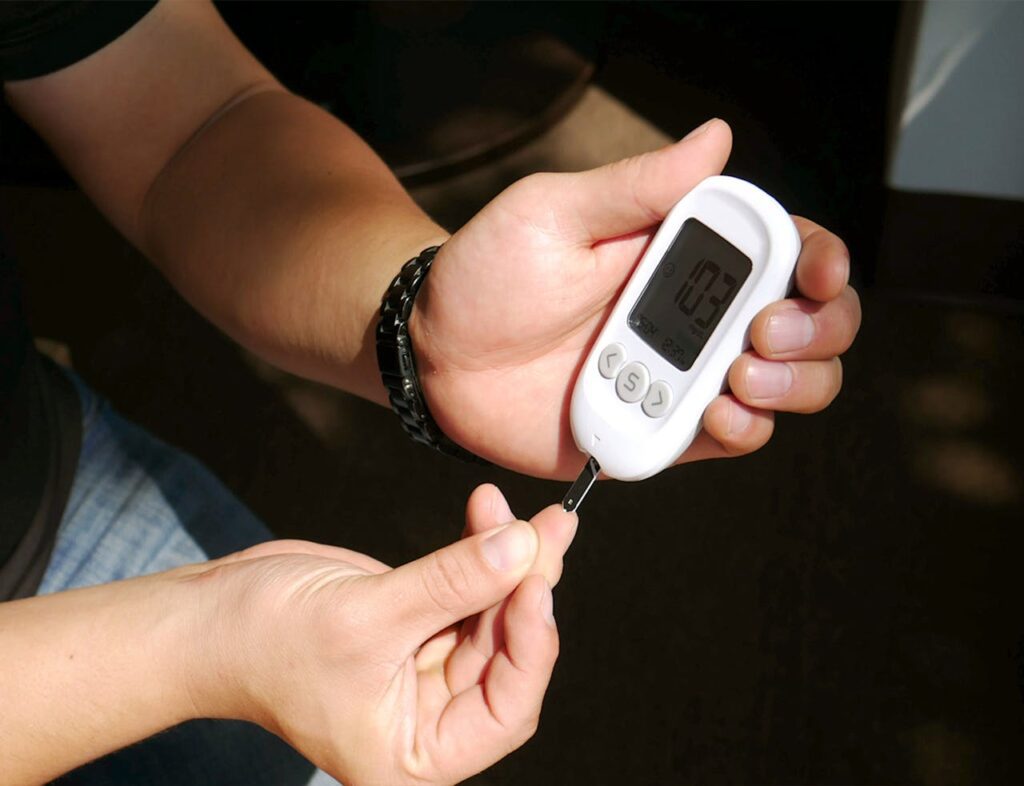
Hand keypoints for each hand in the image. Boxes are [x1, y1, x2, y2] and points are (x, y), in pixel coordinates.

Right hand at [186, 485, 576, 784]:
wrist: (208, 619)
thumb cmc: (264, 643)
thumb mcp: (366, 615)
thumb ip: (453, 582)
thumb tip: (524, 548)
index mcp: (416, 754)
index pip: (506, 706)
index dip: (531, 643)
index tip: (536, 580)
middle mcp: (427, 719)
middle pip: (506, 653)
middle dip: (527, 585)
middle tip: (546, 528)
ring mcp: (422, 669)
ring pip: (493, 614)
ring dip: (511, 559)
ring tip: (520, 511)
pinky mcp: (414, 625)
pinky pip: (466, 589)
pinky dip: (480, 551)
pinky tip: (489, 513)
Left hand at [411, 119, 861, 478]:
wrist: (438, 357)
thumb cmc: (489, 274)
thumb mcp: (553, 214)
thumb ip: (635, 188)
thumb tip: (717, 137)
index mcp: (684, 254)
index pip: (785, 249)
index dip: (822, 259)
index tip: (815, 273)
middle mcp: (699, 315)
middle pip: (812, 321)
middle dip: (818, 329)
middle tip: (761, 334)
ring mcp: (686, 376)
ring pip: (790, 385)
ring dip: (793, 384)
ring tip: (738, 378)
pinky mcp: (663, 430)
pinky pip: (732, 438)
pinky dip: (743, 431)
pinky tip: (715, 417)